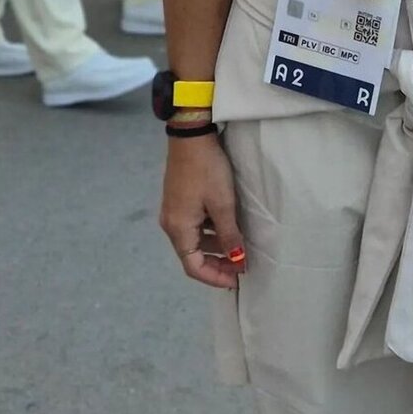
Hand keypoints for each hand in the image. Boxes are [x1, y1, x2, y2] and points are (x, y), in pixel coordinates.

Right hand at [160, 134, 246, 289]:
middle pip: (192, 255)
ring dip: (215, 247)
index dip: (215, 277)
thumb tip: (236, 260)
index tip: (236, 279)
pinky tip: (227, 226)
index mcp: (178, 229)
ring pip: (195, 240)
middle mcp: (171, 224)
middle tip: (240, 265)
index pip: (193, 267)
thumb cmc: (207, 170)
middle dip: (217, 263)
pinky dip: (211, 232)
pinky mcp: (179, 199)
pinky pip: (195, 225)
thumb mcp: (223, 203)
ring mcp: (174, 210)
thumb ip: (229, 235)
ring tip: (239, 246)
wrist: (191, 135)